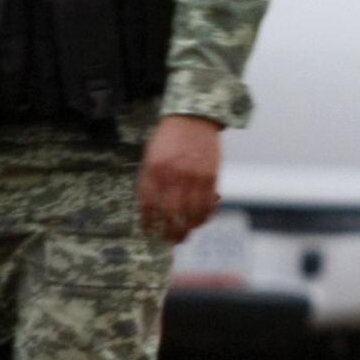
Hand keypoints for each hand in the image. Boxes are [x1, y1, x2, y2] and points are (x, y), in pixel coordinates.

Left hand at [139, 113, 223, 242]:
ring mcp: (194, 177)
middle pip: (172, 216)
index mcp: (154, 171)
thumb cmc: (168, 139)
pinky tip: (200, 220)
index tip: (150, 230)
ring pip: (192, 214)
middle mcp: (174, 176)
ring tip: (185, 234)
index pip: (148, 206)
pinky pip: (208, 205)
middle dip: (170, 233)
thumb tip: (151, 209)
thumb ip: (150, 181)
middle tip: (170, 240)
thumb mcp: (151, 157)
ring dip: (189, 229)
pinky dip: (205, 217)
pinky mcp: (211, 177)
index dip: (149, 222)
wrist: (192, 119)